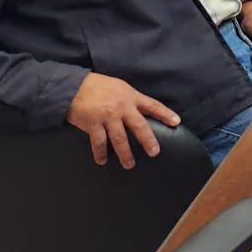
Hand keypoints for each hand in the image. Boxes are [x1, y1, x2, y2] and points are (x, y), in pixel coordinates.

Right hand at [65, 72, 180, 168]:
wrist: (74, 86)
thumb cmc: (98, 86)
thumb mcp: (120, 87)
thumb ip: (130, 99)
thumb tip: (141, 111)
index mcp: (131, 97)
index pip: (153, 105)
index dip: (166, 114)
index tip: (176, 122)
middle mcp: (122, 107)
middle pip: (139, 126)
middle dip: (148, 140)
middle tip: (154, 152)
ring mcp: (107, 117)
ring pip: (120, 139)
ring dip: (125, 154)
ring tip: (129, 164)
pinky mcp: (92, 125)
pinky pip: (99, 143)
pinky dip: (100, 153)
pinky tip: (102, 161)